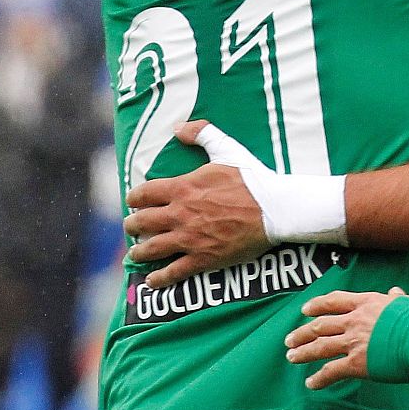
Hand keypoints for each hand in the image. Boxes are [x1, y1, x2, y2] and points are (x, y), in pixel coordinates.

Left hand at [124, 120, 269, 286]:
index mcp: (183, 188)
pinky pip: (173, 272)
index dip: (134, 197)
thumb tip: (178, 128)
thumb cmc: (253, 179)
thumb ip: (203, 134)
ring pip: (151, 249)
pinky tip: (152, 282)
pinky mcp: (203, 258)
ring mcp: (190, 238)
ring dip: (139, 251)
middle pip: (141, 222)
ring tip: (135, 253)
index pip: (144, 193)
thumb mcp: (229, 150)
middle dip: (132, 225)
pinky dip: (160, 279)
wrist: (276, 209)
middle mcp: (180, 214)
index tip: (134, 201)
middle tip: (132, 226)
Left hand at [286, 288, 407, 389]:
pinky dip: (318, 378)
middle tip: (289, 340)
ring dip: (303, 352)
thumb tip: (395, 292)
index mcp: (367, 303)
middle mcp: (355, 320)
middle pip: (320, 325)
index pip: (335, 301)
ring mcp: (354, 342)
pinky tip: (310, 383)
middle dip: (302, 333)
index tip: (304, 310)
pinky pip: (331, 371)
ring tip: (291, 357)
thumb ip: (398, 299)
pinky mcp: (356, 364)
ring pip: (319, 346)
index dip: (317, 305)